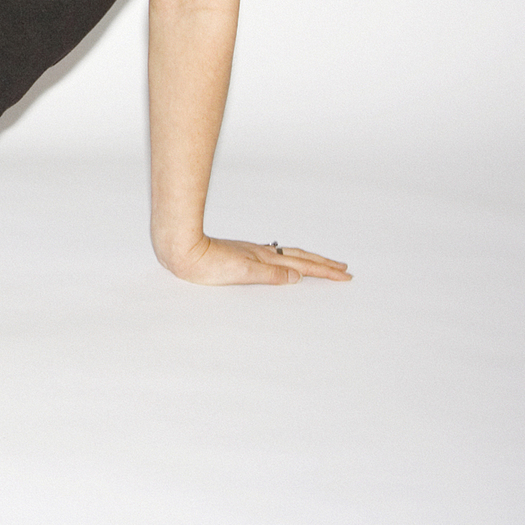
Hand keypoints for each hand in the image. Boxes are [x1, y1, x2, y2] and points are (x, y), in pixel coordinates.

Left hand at [159, 234, 352, 285]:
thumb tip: (298, 275)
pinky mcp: (239, 254)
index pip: (302, 265)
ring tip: (323, 264)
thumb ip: (270, 274)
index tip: (345, 276)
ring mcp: (250, 252)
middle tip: (344, 269)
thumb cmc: (205, 263)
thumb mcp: (242, 272)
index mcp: (264, 258)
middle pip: (299, 257)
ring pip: (287, 255)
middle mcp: (260, 253)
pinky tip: (285, 261)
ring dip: (308, 260)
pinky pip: (274, 256)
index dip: (325, 272)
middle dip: (323, 265)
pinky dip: (289, 259)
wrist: (180, 249)